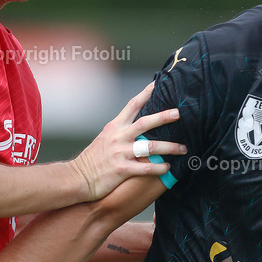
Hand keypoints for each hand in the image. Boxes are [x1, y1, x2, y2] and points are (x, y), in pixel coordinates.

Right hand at [71, 81, 186, 200]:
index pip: (132, 105)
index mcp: (115, 127)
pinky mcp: (122, 169)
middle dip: (164, 117)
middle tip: (179, 113)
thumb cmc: (94, 159)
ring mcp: (120, 153)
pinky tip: (168, 167)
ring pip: (150, 147)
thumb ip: (121, 131)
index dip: (146, 94)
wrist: (78, 177)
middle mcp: (119, 137)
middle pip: (145, 123)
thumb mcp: (105, 138)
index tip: (158, 84)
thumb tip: (140, 126)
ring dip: (170, 147)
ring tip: (183, 149)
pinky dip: (159, 167)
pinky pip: (146, 168)